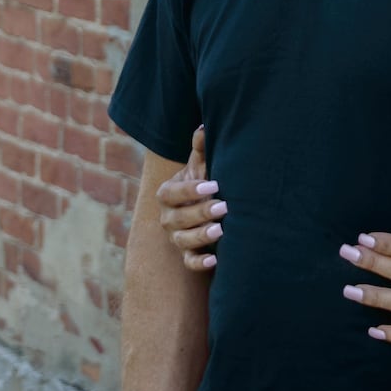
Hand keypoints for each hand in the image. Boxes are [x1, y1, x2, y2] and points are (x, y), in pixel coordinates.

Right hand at [155, 125, 223, 271]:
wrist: (204, 205)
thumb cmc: (203, 181)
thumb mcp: (201, 166)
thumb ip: (201, 150)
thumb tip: (203, 127)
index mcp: (167, 195)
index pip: (171, 194)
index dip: (190, 190)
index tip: (213, 184)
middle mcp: (168, 218)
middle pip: (178, 219)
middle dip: (200, 213)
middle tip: (223, 207)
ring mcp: (177, 238)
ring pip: (183, 241)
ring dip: (201, 236)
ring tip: (221, 230)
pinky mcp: (188, 254)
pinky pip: (190, 262)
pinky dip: (200, 263)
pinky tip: (215, 260)